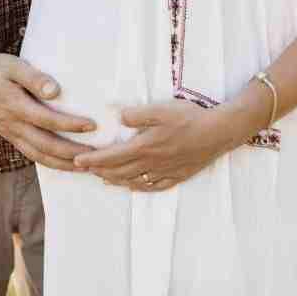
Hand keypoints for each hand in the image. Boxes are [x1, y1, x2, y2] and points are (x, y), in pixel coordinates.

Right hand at [0, 52, 96, 171]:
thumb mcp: (13, 66)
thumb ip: (34, 78)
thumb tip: (55, 91)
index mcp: (15, 106)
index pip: (47, 120)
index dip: (70, 125)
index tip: (92, 125)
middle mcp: (13, 124)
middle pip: (46, 145)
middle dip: (72, 153)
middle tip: (96, 156)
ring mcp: (11, 134)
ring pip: (39, 156)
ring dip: (63, 164)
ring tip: (85, 167)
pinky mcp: (10, 137)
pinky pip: (31, 154)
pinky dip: (49, 162)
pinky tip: (65, 164)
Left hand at [73, 100, 228, 191]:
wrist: (219, 132)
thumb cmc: (190, 117)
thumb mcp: (161, 109)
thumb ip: (137, 114)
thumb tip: (118, 116)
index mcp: (145, 146)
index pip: (112, 157)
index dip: (93, 160)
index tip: (77, 161)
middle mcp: (152, 163)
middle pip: (119, 171)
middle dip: (100, 171)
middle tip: (85, 169)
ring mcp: (165, 171)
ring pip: (134, 181)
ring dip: (115, 180)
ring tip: (103, 178)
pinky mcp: (177, 175)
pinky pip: (153, 187)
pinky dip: (138, 188)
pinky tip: (133, 186)